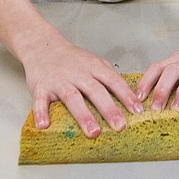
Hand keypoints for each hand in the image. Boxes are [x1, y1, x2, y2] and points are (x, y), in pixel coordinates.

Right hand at [22, 38, 142, 137]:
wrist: (43, 46)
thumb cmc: (71, 59)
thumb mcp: (94, 62)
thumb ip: (109, 76)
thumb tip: (129, 96)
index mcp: (93, 67)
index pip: (113, 81)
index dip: (126, 96)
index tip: (137, 111)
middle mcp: (77, 74)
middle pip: (95, 91)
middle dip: (108, 109)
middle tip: (120, 126)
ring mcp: (59, 81)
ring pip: (72, 97)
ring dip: (83, 115)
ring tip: (93, 132)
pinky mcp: (40, 87)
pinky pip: (40, 101)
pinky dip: (41, 112)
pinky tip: (44, 125)